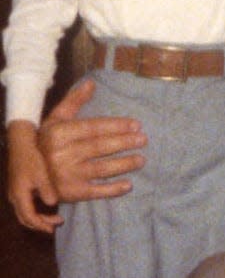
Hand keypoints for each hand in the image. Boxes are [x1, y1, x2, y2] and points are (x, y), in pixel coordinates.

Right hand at [6, 120, 62, 233]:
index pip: (29, 217)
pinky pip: (25, 206)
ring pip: (24, 213)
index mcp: (19, 195)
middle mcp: (15, 196)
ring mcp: (15, 193)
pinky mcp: (18, 188)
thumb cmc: (32, 158)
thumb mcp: (41, 174)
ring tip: (54, 219)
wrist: (21, 145)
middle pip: (25, 218)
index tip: (53, 229)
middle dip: (40, 224)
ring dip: (38, 218)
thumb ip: (46, 189)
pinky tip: (48, 207)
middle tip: (55, 226)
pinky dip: (35, 211)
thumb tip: (52, 204)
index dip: (41, 225)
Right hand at [38, 79, 146, 201]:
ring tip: (141, 159)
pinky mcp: (71, 194)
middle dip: (124, 142)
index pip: (93, 128)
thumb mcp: (55, 119)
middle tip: (143, 139)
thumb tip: (91, 83)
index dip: (116, 125)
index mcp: (58, 134)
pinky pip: (96, 192)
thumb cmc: (47, 141)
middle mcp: (61, 155)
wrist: (29, 173)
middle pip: (99, 147)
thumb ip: (73, 101)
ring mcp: (66, 176)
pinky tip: (128, 185)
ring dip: (124, 164)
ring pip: (101, 168)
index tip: (136, 124)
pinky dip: (113, 189)